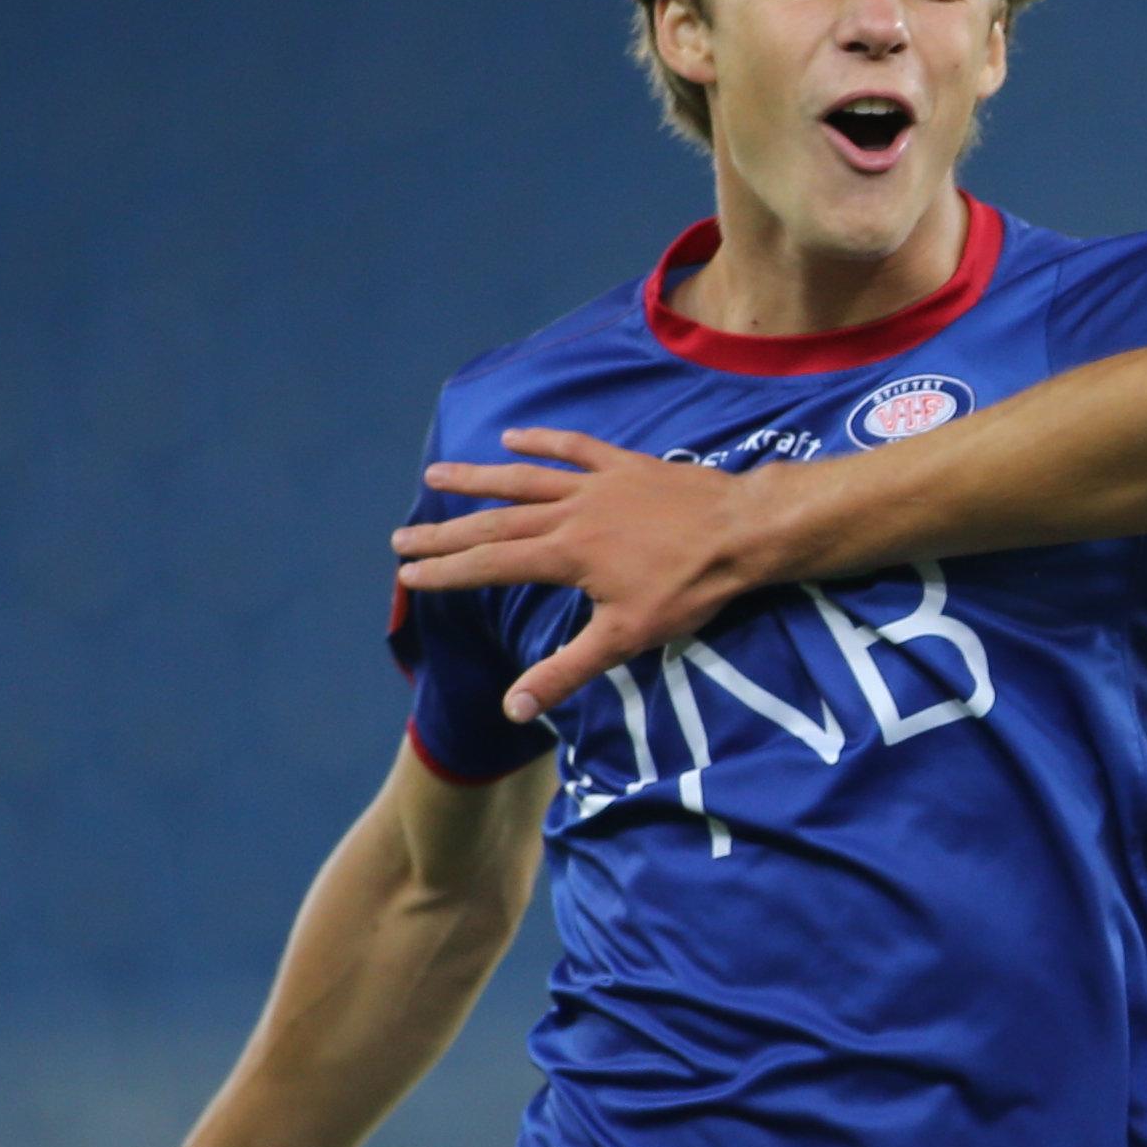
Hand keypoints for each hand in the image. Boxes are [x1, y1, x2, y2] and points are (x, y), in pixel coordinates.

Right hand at [391, 428, 778, 724]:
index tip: (407, 576)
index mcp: (564, 555)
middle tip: (402, 537)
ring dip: (477, 478)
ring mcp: (596, 483)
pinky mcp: (625, 464)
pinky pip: (574, 447)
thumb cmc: (689, 588)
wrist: (744, 530)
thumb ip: (565, 671)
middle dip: (445, 531)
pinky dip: (541, 441)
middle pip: (494, 521)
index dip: (446, 572)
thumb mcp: (626, 638)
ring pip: (524, 478)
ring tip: (435, 475)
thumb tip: (512, 710)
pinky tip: (511, 437)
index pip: (489, 564)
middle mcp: (570, 512)